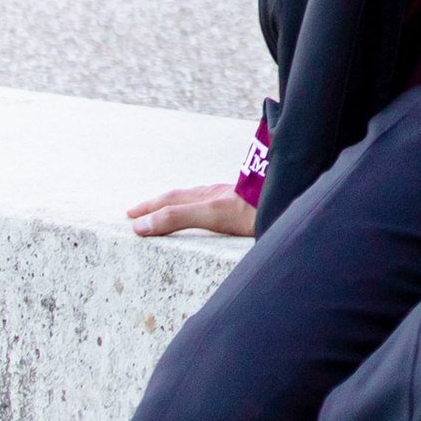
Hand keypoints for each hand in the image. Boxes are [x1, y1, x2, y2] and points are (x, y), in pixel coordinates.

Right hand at [127, 183, 256, 240]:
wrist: (289, 197)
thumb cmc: (253, 208)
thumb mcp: (211, 215)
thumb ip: (177, 218)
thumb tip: (141, 226)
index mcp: (205, 198)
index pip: (171, 203)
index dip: (150, 211)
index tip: (131, 218)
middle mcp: (216, 194)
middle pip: (181, 198)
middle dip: (158, 205)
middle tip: (136, 211)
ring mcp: (232, 196)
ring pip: (199, 198)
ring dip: (179, 204)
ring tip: (168, 208)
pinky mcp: (247, 201)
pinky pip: (216, 202)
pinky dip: (201, 205)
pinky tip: (210, 209)